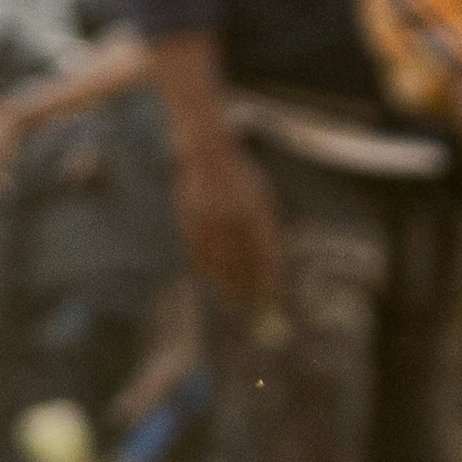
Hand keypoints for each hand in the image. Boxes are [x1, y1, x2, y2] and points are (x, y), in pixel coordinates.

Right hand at [169, 120, 277, 314]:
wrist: (206, 152)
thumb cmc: (240, 177)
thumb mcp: (262, 198)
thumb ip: (267, 230)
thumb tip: (270, 268)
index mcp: (256, 213)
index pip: (265, 257)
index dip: (267, 281)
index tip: (270, 300)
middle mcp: (233, 220)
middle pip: (241, 266)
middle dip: (247, 290)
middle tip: (252, 309)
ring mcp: (209, 221)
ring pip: (218, 264)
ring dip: (227, 286)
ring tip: (234, 304)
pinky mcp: (190, 222)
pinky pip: (200, 255)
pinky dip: (208, 271)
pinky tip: (214, 282)